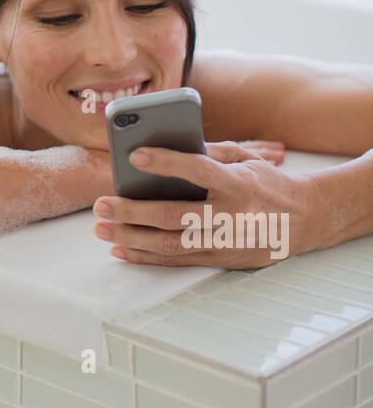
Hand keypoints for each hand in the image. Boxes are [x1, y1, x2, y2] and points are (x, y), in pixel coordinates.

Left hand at [92, 140, 322, 267]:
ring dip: (132, 237)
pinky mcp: (222, 260)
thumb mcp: (247, 159)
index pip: (199, 170)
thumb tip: (168, 147)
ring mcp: (226, 242)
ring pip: (171, 243)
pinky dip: (146, 256)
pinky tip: (122, 249)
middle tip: (102, 204)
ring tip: (102, 228)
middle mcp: (232, 216)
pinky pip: (178, 260)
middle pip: (176, 216)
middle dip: (133, 211)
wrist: (305, 219)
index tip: (136, 154)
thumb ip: (211, 152)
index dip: (166, 162)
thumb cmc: (267, 184)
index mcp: (238, 184)